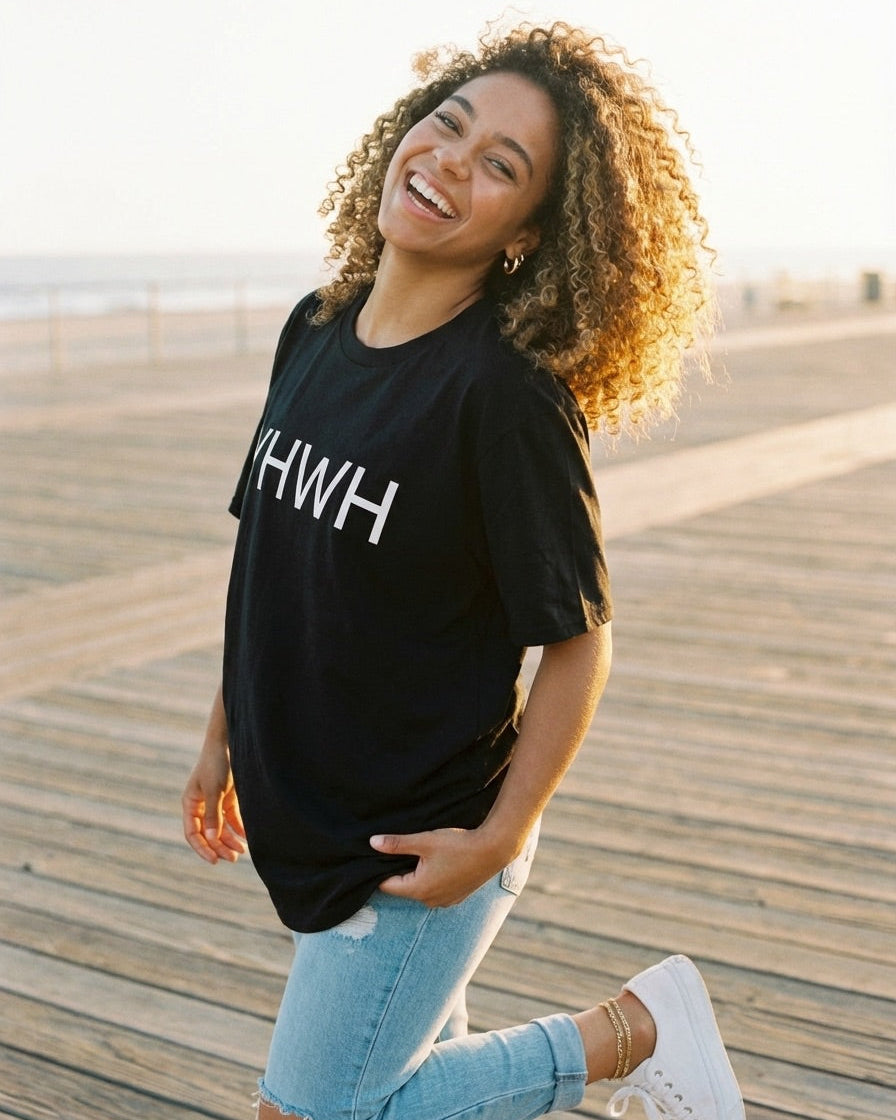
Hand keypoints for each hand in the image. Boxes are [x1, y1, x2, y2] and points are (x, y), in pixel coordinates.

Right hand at [181, 741, 246, 864]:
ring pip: (221, 828)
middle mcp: (201, 805)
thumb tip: (212, 840)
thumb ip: (214, 815)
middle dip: (219, 847)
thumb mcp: (214, 790)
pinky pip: (232, 818)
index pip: (193, 833)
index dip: (202, 848)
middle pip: (208, 833)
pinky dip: (238, 828)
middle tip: (233, 858)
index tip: (214, 860)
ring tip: (242, 851)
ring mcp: (215, 802)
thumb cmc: (217, 764)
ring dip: (230, 840)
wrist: (229, 741)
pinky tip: (247, 837)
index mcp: (191, 804)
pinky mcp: (228, 798)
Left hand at [370, 827, 508, 907]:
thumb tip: (372, 843)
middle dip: (400, 871)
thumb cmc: (458, 844)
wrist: (493, 849)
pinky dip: (432, 879)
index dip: (380, 870)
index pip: (387, 885)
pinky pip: (435, 890)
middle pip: (403, 887)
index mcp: (419, 889)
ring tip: (423, 856)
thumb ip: (397, 844)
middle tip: (402, 851)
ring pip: (420, 889)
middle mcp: (430, 901)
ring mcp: (445, 901)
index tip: (381, 856)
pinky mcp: (456, 897)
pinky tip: (439, 863)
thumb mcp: (424, 840)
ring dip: (417, 875)